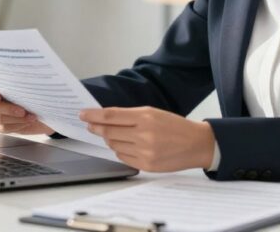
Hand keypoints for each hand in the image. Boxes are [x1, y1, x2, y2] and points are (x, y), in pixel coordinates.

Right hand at [0, 80, 54, 135]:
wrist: (39, 107)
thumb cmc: (32, 91)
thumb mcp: (28, 83)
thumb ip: (21, 81)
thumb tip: (25, 76)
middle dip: (9, 109)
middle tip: (23, 111)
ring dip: (17, 118)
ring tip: (31, 117)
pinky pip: (3, 128)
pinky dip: (17, 125)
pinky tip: (27, 122)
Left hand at [80, 106, 215, 171]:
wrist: (196, 144)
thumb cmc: (174, 126)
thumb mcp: (153, 113)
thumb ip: (130, 116)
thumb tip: (105, 119)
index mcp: (145, 117)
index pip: (111, 116)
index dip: (93, 115)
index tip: (83, 114)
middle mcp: (143, 135)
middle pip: (109, 132)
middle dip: (96, 128)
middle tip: (90, 125)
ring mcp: (144, 152)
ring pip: (114, 145)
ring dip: (109, 140)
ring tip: (113, 135)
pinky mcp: (146, 165)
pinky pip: (122, 157)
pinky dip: (120, 150)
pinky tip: (126, 145)